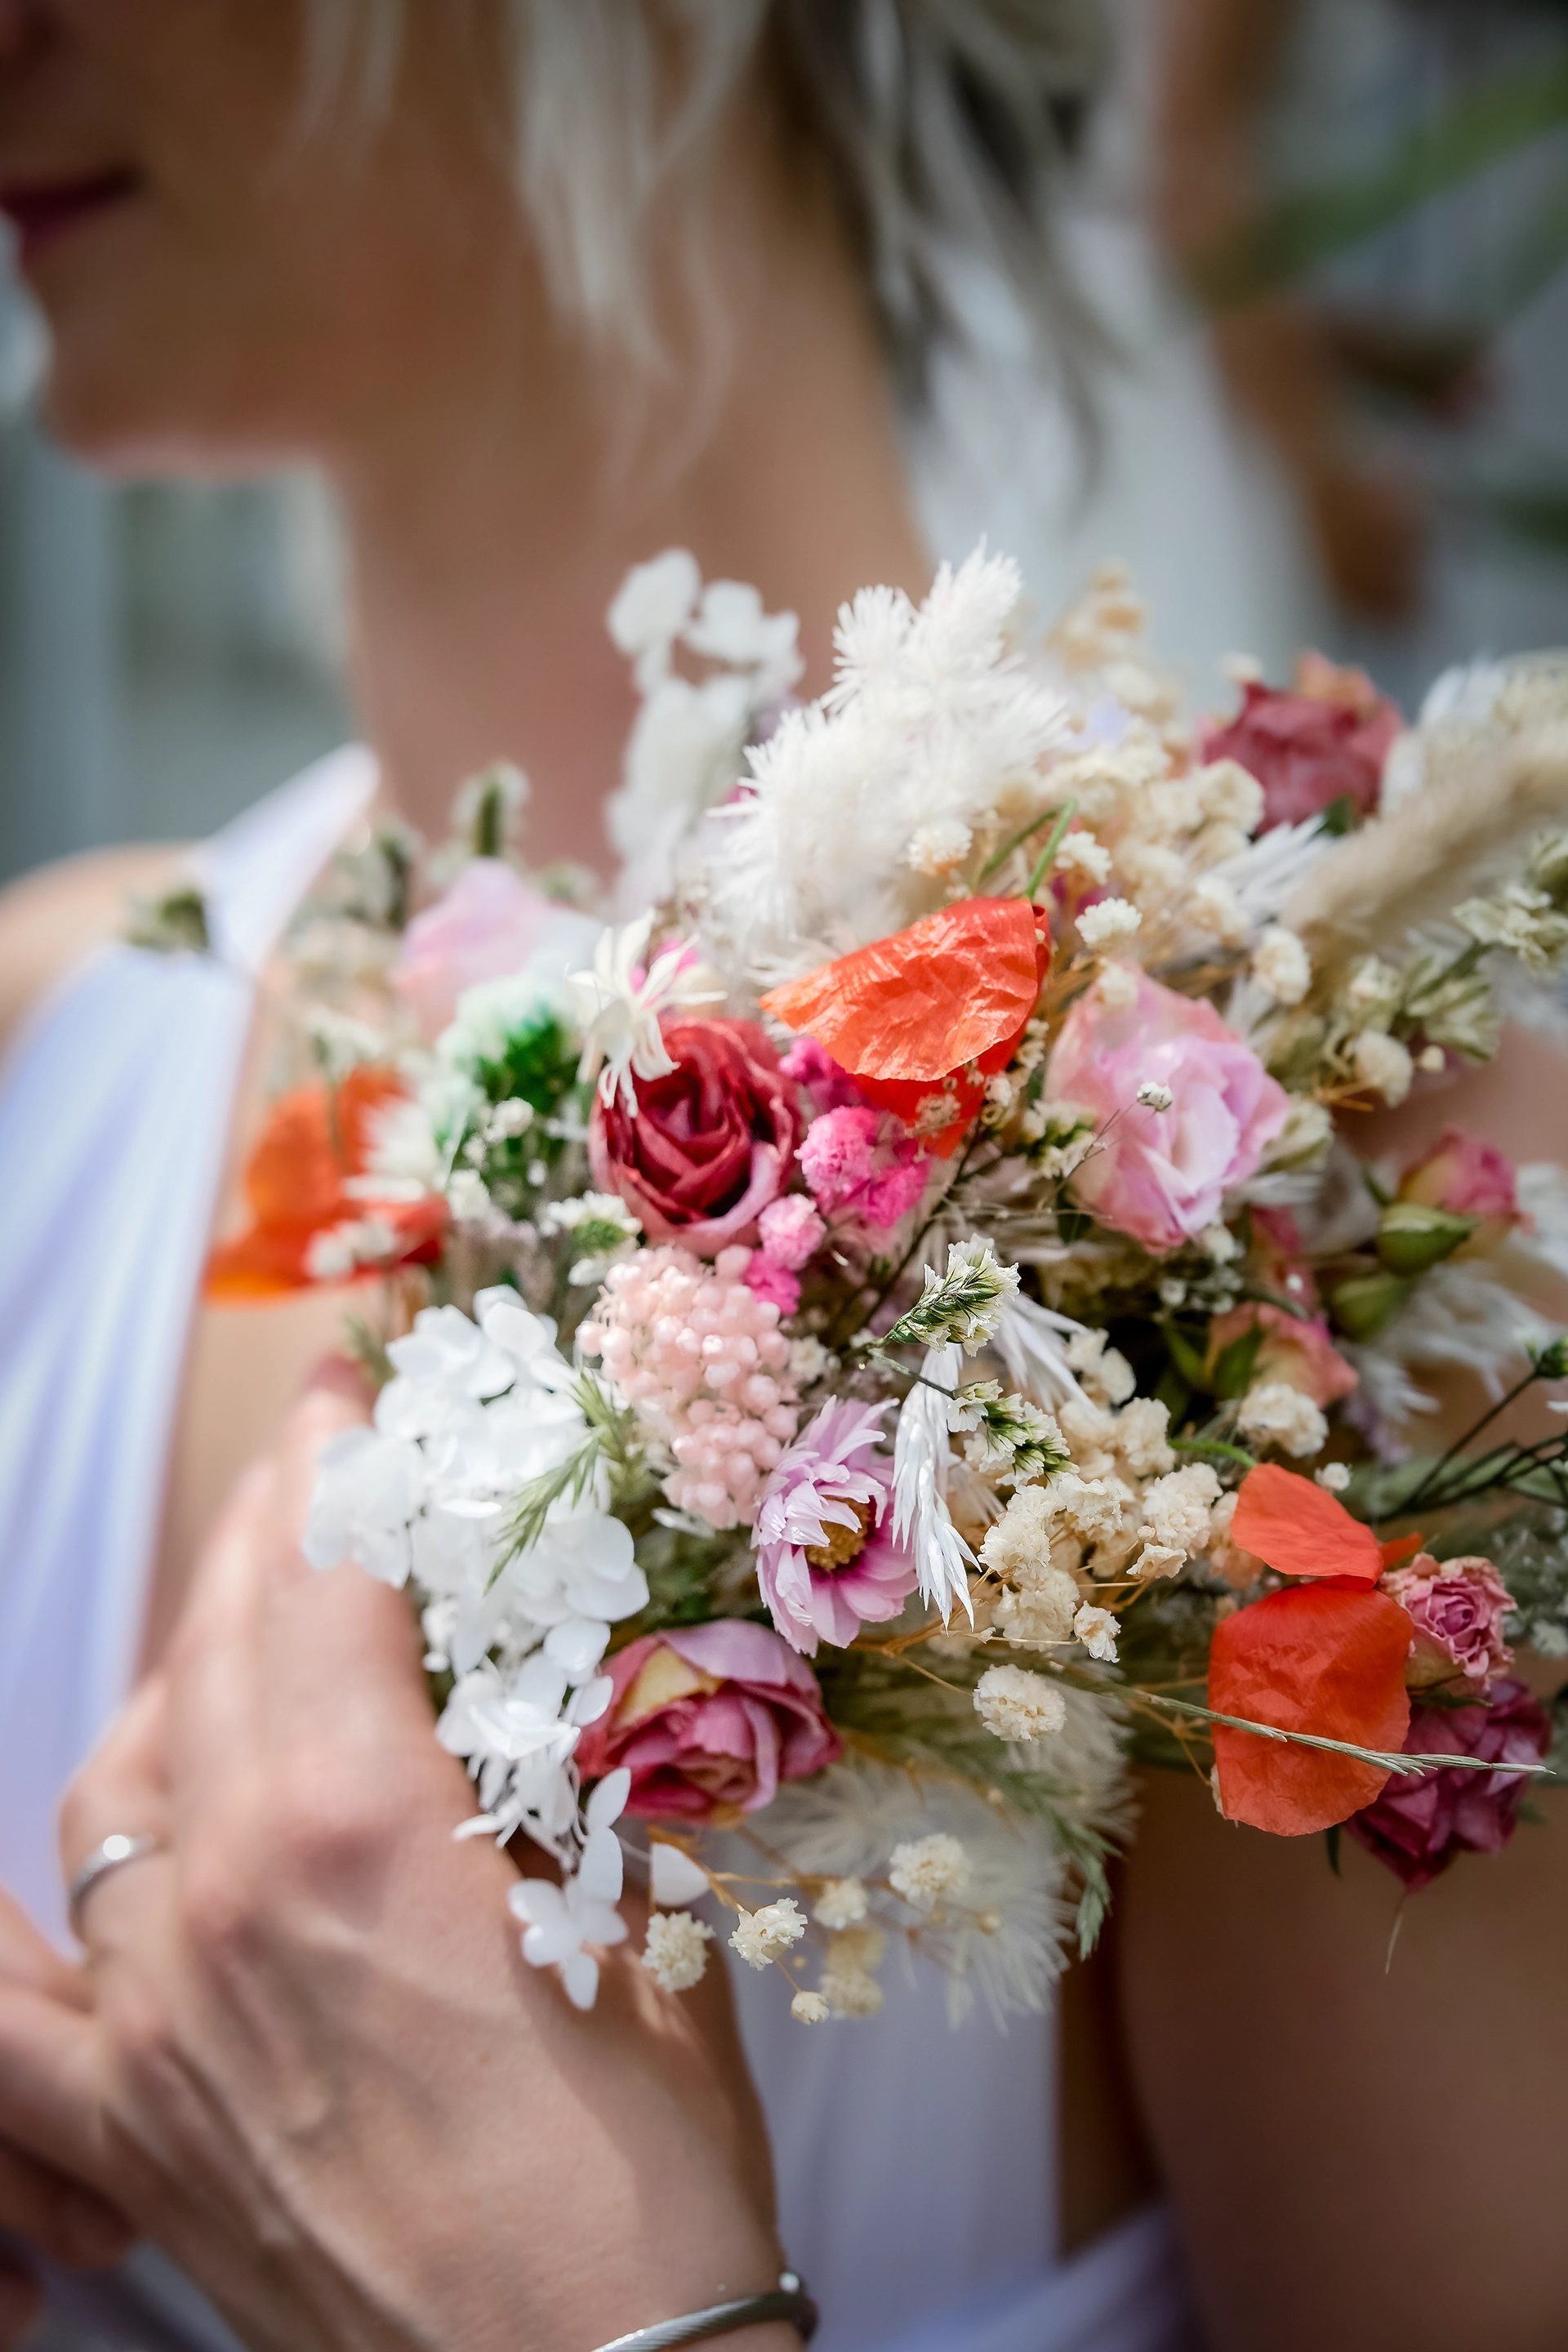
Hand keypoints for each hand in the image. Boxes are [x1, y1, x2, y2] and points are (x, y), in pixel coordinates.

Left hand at [0, 1369, 791, 2351]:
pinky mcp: (130, 2121)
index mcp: (368, 1832)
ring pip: (118, 1779)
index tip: (357, 1394)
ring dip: (175, 1671)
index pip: (329, 1584)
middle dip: (268, 1526)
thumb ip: (576, 1781)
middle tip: (313, 1455)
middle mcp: (231, 1902)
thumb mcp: (643, 1923)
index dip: (344, 1465)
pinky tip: (73, 1848)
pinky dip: (25, 1912)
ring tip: (232, 1617)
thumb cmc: (649, 2178)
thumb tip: (561, 1669)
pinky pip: (12, 1996)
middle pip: (220, 1649)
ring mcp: (158, 2016)